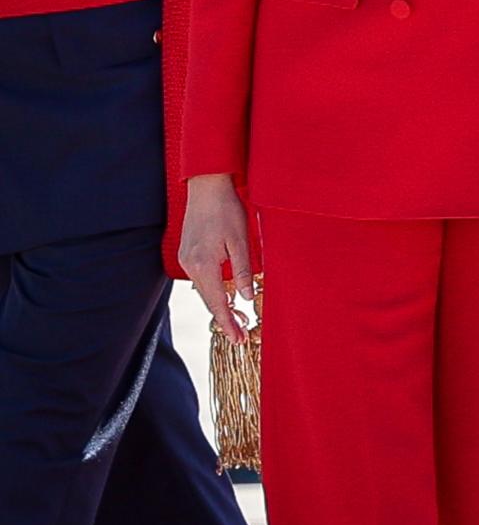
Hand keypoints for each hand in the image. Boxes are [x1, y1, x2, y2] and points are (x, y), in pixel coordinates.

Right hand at [179, 174, 253, 343]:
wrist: (206, 185)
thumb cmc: (226, 208)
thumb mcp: (241, 239)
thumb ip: (243, 270)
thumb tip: (246, 298)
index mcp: (204, 265)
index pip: (217, 304)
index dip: (228, 323)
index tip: (238, 339)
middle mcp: (190, 265)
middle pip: (208, 300)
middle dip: (224, 318)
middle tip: (241, 334)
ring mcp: (185, 259)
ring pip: (203, 290)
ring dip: (218, 304)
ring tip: (235, 318)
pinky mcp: (187, 252)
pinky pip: (199, 279)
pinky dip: (211, 290)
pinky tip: (224, 293)